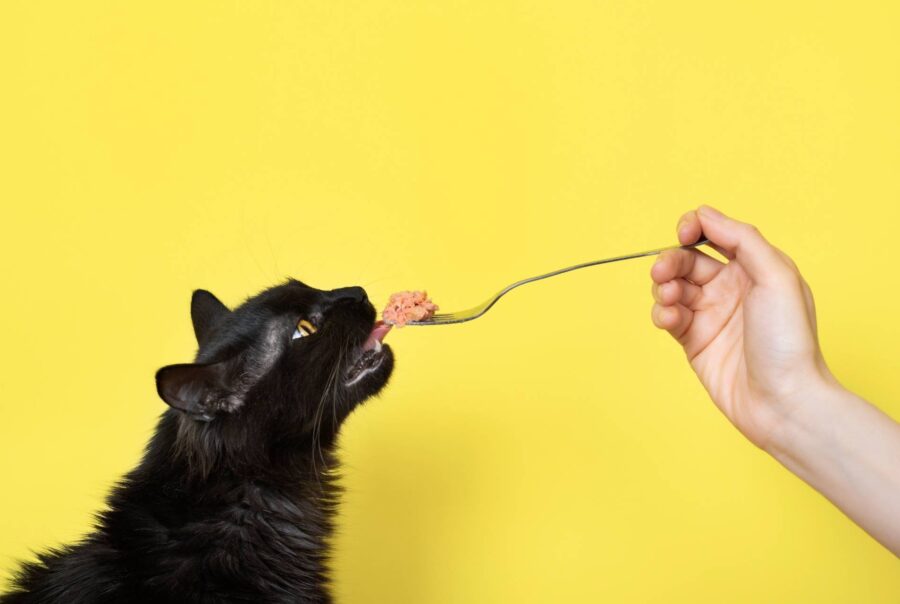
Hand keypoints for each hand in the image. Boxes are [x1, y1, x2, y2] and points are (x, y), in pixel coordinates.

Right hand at [650, 206, 833, 449]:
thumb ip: (742, 239)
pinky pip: (668, 316)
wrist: (783, 401)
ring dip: (663, 288)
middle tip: (662, 273)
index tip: (683, 234)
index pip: (715, 234)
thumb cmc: (788, 341)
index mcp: (754, 267)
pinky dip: (662, 314)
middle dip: (669, 261)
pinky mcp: (693, 341)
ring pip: (672, 287)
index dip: (694, 228)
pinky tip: (669, 321)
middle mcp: (731, 288)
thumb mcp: (777, 277)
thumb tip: (705, 215)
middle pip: (686, 260)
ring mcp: (710, 314)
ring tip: (669, 300)